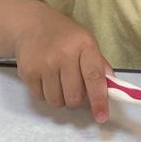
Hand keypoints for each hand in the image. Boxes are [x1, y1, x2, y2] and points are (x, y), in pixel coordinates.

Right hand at [13, 5, 113, 121]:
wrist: (32, 25)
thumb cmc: (65, 36)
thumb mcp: (86, 42)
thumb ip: (99, 66)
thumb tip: (112, 89)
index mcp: (84, 45)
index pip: (94, 78)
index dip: (99, 100)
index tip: (101, 117)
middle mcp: (64, 54)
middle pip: (75, 96)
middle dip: (77, 99)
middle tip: (74, 88)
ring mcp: (44, 63)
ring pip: (57, 101)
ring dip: (61, 99)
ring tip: (59, 82)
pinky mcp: (28, 72)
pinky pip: (41, 98)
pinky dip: (46, 94)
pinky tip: (46, 78)